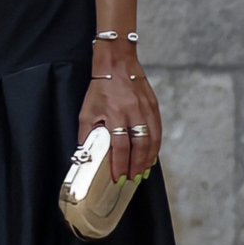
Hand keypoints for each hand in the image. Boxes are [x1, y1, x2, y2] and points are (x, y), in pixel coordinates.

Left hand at [77, 43, 161, 182]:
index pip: (120, 146)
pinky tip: (151, 156)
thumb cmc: (101, 88)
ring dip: (148, 159)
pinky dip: (155, 146)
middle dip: (136, 166)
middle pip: (139, 146)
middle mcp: (133, 112)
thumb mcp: (87, 111)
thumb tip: (85, 154)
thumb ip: (87, 134)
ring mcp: (146, 109)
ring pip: (151, 140)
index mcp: (115, 113)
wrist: (117, 64)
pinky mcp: (154, 106)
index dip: (119, 164)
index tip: (118, 178)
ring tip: (142, 172)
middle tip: (132, 180)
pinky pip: (158, 131)